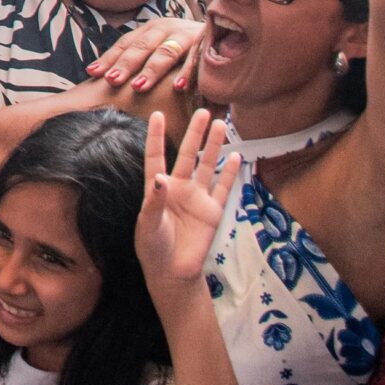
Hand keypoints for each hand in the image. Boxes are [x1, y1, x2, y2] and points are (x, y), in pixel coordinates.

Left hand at [87, 16, 206, 93]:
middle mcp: (165, 28)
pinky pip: (196, 60)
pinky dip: (187, 72)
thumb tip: (104, 78)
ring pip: (165, 52)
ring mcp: (185, 34)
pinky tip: (178, 87)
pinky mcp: (206, 43)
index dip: (109, 58)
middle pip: (141, 47)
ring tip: (138, 87)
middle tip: (112, 81)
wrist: (224, 33)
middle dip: (126, 65)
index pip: (125, 44)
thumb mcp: (160, 48)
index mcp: (150, 30)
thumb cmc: (183, 48)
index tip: (93, 74)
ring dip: (151, 70)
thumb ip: (139, 60)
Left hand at [136, 110, 236, 300]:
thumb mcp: (148, 225)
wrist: (173, 272)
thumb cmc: (153, 247)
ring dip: (213, 147)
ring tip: (221, 125)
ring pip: (207, 166)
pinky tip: (235, 156)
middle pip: (187, 154)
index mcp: (157, 188)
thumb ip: (154, 202)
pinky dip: (230, 173)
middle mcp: (178, 188)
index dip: (156, 136)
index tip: (157, 114)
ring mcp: (197, 198)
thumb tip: (159, 178)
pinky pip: (223, 188)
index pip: (156, 156)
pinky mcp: (213, 211)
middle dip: (194, 134)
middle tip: (202, 112)